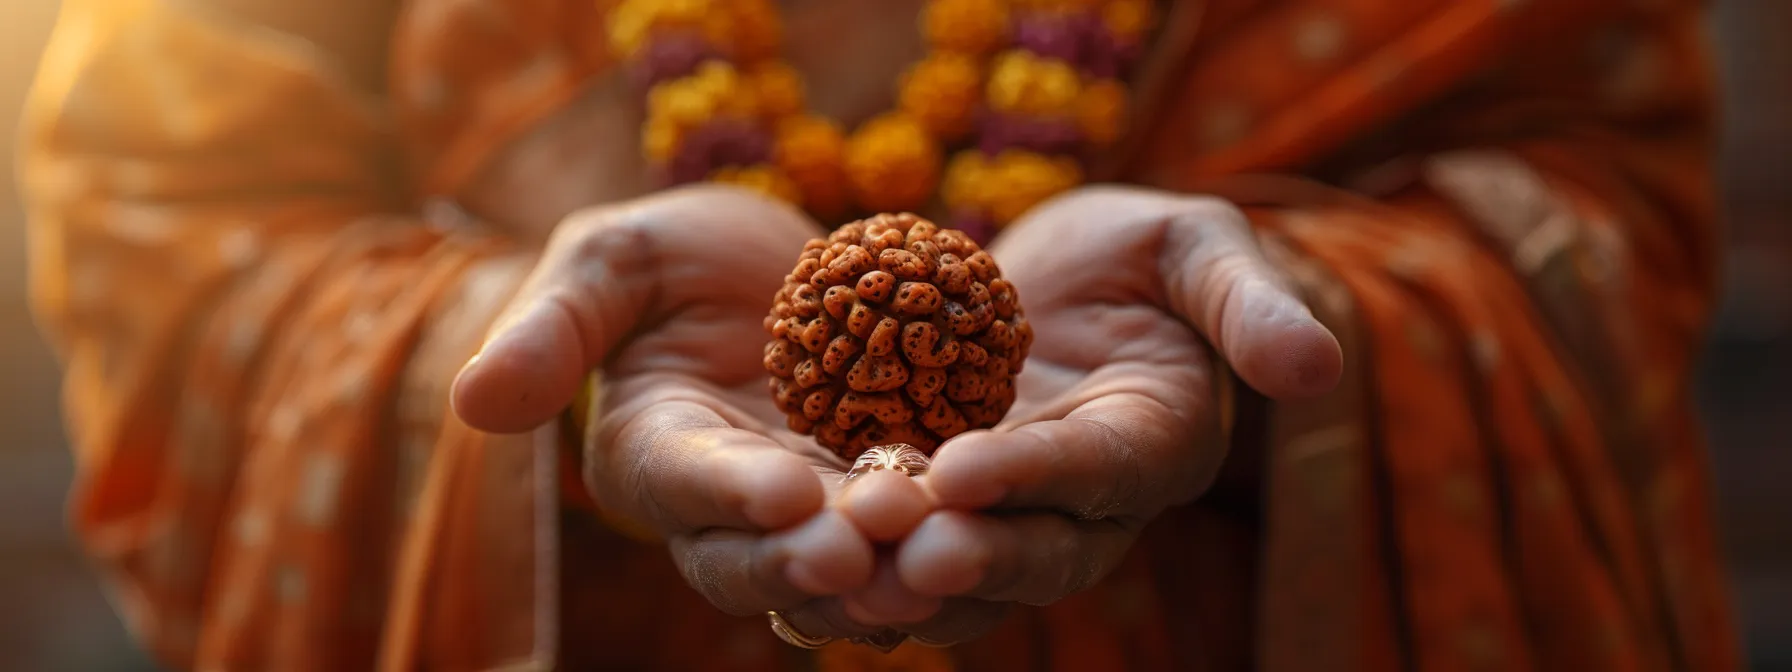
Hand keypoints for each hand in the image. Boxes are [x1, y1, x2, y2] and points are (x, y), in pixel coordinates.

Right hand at [450, 185, 931, 640]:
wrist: (784, 267)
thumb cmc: (677, 258)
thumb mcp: (611, 261)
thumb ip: (552, 329)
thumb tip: (472, 402)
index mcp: (651, 453)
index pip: (684, 485)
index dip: (730, 493)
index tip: (785, 488)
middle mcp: (726, 508)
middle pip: (761, 556)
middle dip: (813, 556)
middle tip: (872, 547)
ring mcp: (810, 514)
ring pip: (839, 568)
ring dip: (885, 569)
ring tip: (939, 551)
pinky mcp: (879, 504)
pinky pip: (907, 540)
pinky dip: (941, 540)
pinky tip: (990, 529)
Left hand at [841, 186, 1343, 643]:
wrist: (1071, 279)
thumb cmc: (1148, 253)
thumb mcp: (1201, 249)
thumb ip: (1249, 303)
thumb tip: (1320, 366)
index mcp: (1158, 440)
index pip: (1100, 470)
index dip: (1037, 475)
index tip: (963, 469)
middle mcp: (1090, 503)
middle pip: (1034, 550)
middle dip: (966, 553)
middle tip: (892, 552)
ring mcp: (1015, 516)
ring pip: (965, 569)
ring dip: (900, 577)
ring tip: (831, 570)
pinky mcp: (949, 511)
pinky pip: (908, 550)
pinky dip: (858, 564)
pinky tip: (789, 568)